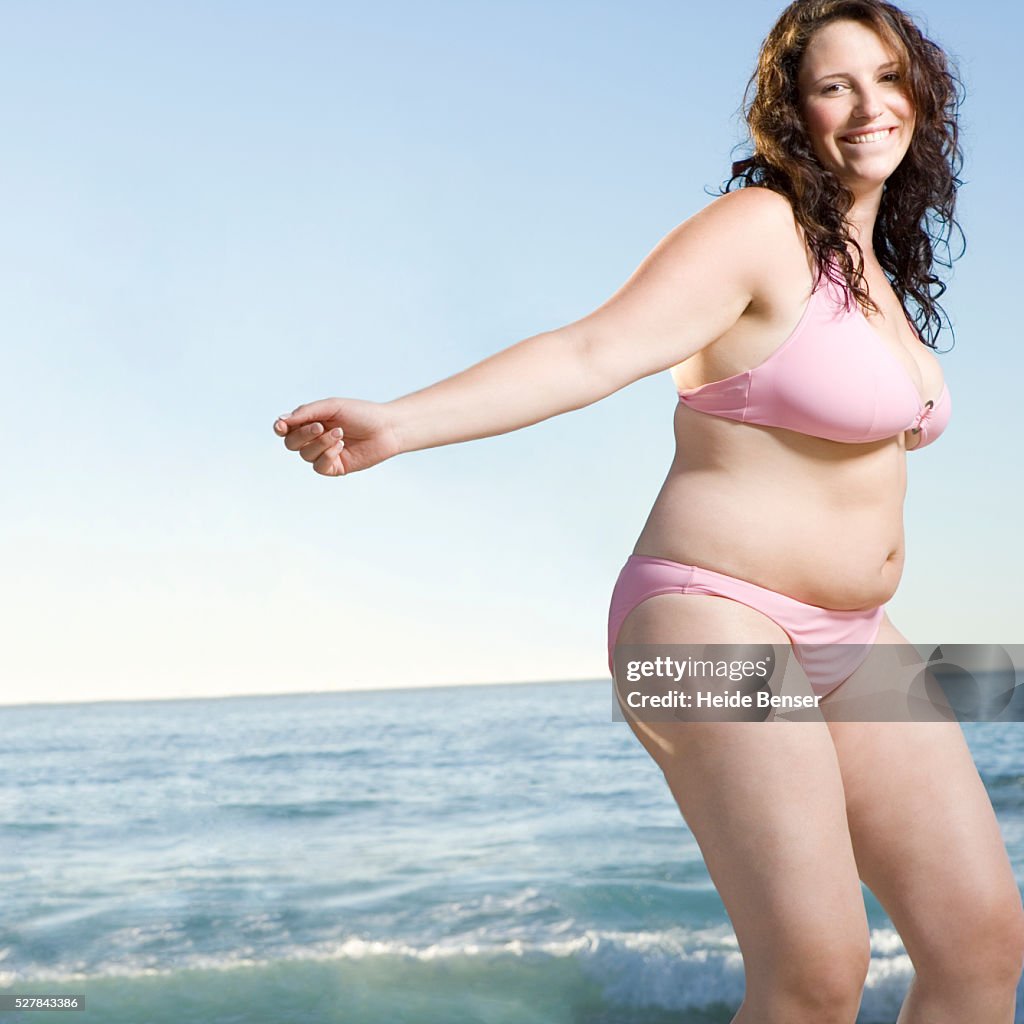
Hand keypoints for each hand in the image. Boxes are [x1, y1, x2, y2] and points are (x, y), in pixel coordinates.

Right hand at [273, 398, 400, 476]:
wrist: (387, 427)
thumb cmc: (361, 413)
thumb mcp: (332, 407)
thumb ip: (306, 413)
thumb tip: (281, 421)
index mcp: (311, 421)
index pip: (286, 428)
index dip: (280, 428)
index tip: (282, 426)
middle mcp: (315, 439)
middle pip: (291, 443)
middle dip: (303, 435)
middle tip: (320, 426)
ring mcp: (324, 454)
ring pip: (305, 454)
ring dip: (321, 443)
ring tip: (340, 434)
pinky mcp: (335, 467)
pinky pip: (319, 466)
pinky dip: (327, 455)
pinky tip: (341, 446)